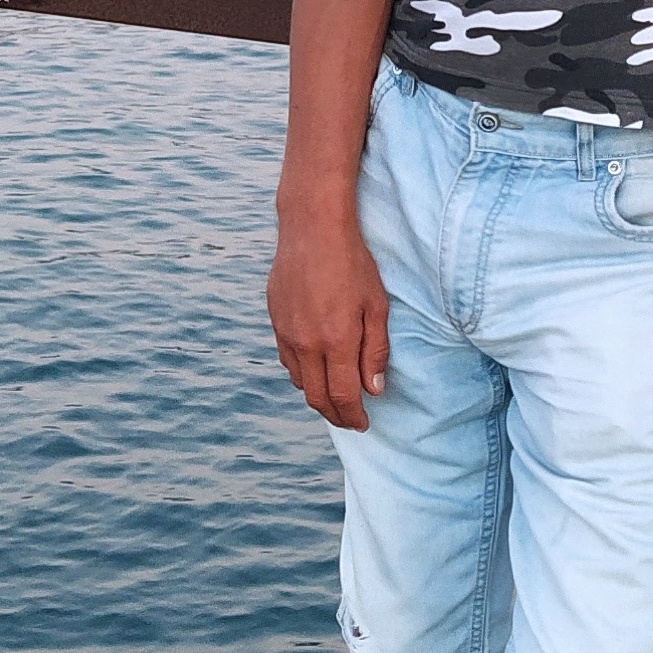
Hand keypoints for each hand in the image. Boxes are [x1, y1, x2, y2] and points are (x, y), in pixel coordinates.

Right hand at [267, 213, 392, 428]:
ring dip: (318, 395)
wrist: (312, 227)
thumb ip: (375, 351)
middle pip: (317, 397)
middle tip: (350, 420)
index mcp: (335, 340)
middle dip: (335, 415)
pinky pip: (287, 359)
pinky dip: (303, 372)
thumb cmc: (353, 262)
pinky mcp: (275, 320)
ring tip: (335, 396)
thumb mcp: (377, 306)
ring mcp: (286, 332)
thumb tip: (373, 389)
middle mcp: (306, 342)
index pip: (342, 396)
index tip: (363, 424)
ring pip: (300, 381)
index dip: (353, 416)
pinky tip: (317, 367)